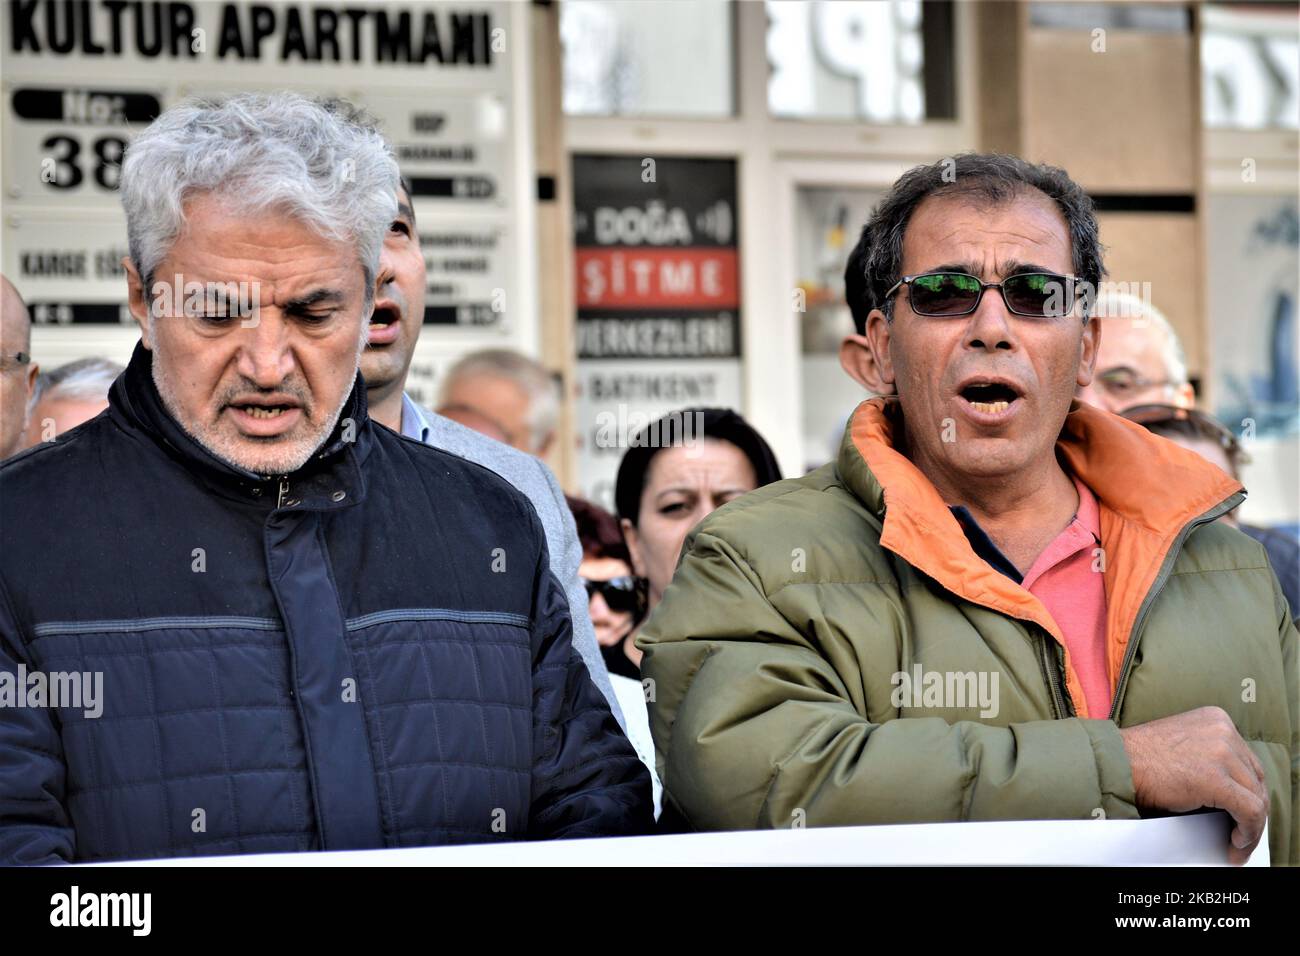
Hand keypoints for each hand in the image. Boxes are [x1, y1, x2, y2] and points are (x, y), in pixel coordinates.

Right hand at [1119, 706, 1268, 865]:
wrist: (1115, 763)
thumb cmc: (1139, 758)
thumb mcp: (1183, 744)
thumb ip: (1210, 754)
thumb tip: (1232, 787)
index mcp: (1216, 719)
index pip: (1248, 761)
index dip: (1248, 791)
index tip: (1243, 810)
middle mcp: (1224, 731)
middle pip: (1255, 779)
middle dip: (1252, 809)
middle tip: (1243, 831)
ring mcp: (1222, 753)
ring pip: (1256, 798)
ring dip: (1250, 826)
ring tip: (1238, 842)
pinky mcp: (1217, 780)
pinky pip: (1250, 812)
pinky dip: (1248, 833)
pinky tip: (1237, 842)